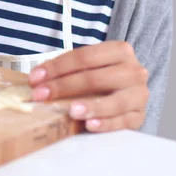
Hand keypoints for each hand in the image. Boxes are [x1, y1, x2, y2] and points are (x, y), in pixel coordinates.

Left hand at [28, 41, 148, 132]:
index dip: (57, 67)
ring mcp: (139, 94)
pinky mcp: (140, 116)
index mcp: (119, 51)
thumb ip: (67, 70)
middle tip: (41, 95)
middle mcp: (133, 71)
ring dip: (90, 106)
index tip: (35, 78)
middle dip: (64, 86)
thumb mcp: (88, 66)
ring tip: (71, 111)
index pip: (84, 57)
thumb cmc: (102, 76)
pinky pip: (123, 121)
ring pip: (114, 101)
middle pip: (95, 78)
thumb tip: (37, 81)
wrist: (129, 90)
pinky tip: (90, 124)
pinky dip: (106, 123)